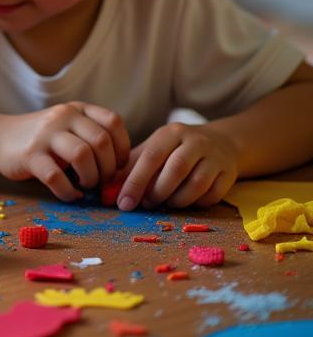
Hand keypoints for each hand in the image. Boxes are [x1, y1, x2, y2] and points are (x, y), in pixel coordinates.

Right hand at [0, 103, 130, 201]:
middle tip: (101, 181)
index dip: (122, 148)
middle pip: (101, 141)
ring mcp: (45, 134)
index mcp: (76, 109)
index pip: (113, 122)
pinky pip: (56, 177)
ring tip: (85, 186)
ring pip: (82, 155)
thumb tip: (122, 172)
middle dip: (108, 168)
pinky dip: (68, 192)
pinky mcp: (30, 155)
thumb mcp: (68, 127)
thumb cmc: (43, 139)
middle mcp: (62, 116)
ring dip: (91, 178)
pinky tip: (69, 194)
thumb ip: (92, 138)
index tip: (116, 166)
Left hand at [116, 122, 239, 210]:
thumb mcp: (153, 150)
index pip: (150, 156)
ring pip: (196, 184)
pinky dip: (197, 203)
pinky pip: (213, 195)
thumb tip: (107, 193)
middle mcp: (194, 141)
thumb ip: (130, 169)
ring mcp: (215, 157)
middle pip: (176, 169)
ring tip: (165, 203)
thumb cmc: (176, 150)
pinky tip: (187, 202)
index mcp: (170, 133)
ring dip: (177, 200)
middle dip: (157, 192)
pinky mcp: (229, 174)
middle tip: (146, 204)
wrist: (220, 143)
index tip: (123, 203)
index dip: (135, 181)